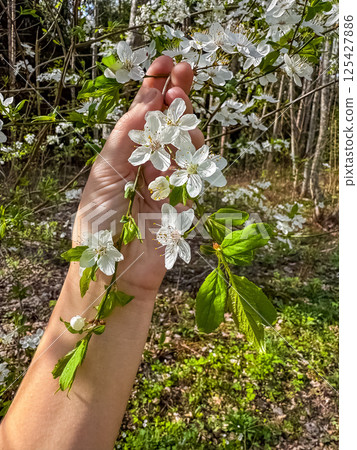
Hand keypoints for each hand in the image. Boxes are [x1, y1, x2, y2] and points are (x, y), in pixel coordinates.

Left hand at [73, 56, 204, 293]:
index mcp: (128, 154)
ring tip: (174, 112)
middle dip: (179, 96)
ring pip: (188, 144)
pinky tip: (171, 157)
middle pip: (171, 124)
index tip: (165, 62)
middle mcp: (151, 164)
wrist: (113, 270)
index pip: (146, 115)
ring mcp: (171, 182)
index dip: (156, 88)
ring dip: (183, 125)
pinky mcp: (187, 202)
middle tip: (184, 71)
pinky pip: (193, 172)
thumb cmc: (99, 222)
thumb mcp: (104, 170)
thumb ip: (126, 135)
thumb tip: (147, 98)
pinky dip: (184, 160)